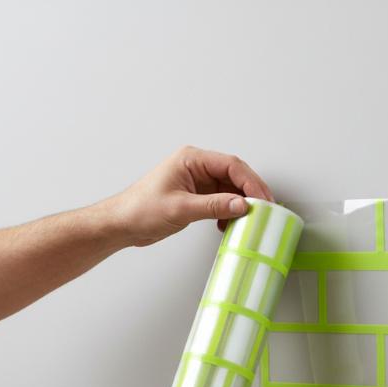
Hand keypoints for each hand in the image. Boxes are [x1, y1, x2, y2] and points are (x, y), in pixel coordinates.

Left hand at [102, 146, 274, 246]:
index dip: (251, 182)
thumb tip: (241, 205)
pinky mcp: (196, 197)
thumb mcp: (181, 208)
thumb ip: (213, 206)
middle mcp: (196, 167)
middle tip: (265, 210)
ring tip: (248, 220)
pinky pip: (221, 201)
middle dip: (250, 193)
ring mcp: (197, 182)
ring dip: (240, 205)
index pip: (231, 165)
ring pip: (229, 189)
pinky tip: (228, 225)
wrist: (122, 224)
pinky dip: (228, 212)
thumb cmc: (140, 210)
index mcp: (191, 159)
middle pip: (234, 175)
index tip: (262, 200)